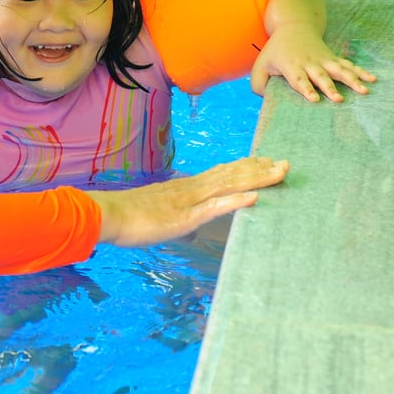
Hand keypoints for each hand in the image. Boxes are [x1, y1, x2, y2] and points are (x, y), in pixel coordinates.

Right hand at [89, 157, 288, 246]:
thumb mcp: (160, 218)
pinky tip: (254, 198)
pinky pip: (214, 207)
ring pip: (229, 185)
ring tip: (278, 174)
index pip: (222, 173)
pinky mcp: (185, 216)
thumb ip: (178, 221)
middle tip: (284, 164)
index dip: (246, 167)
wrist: (108, 215)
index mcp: (187, 187)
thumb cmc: (129, 218)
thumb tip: (189, 231)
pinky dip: (236, 201)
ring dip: (256, 179)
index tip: (266, 162)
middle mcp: (192, 188)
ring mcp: (190, 200)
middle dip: (260, 170)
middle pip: (232, 174)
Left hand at [251, 24, 374, 102]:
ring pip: (339, 70)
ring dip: (352, 80)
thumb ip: (259, 84)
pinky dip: (360, 72)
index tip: (315, 99)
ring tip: (364, 91)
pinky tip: (372, 80)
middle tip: (338, 100)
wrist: (294, 26)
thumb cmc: (276, 51)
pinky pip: (348, 65)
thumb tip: (266, 99)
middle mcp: (310, 63)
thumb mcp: (260, 65)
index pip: (299, 79)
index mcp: (292, 66)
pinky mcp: (332, 59)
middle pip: (321, 76)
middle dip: (329, 87)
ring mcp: (323, 60)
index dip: (307, 89)